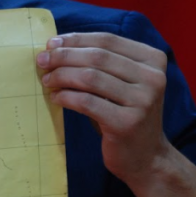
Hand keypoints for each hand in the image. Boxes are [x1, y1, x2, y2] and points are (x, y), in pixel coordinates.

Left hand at [36, 32, 171, 183]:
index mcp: (153, 60)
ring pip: (90, 77)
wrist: (146, 157)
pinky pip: (86, 102)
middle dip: (64, 56)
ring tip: (47, 80)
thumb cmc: (124, 113)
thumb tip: (55, 46)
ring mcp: (143, 101)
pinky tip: (56, 98)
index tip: (51, 43)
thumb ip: (99, 62)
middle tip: (42, 61)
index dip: (76, 39)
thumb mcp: (119, 82)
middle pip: (97, 56)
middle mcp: (153, 77)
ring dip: (61, 76)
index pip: (107, 40)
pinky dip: (66, 97)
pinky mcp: (127, 123)